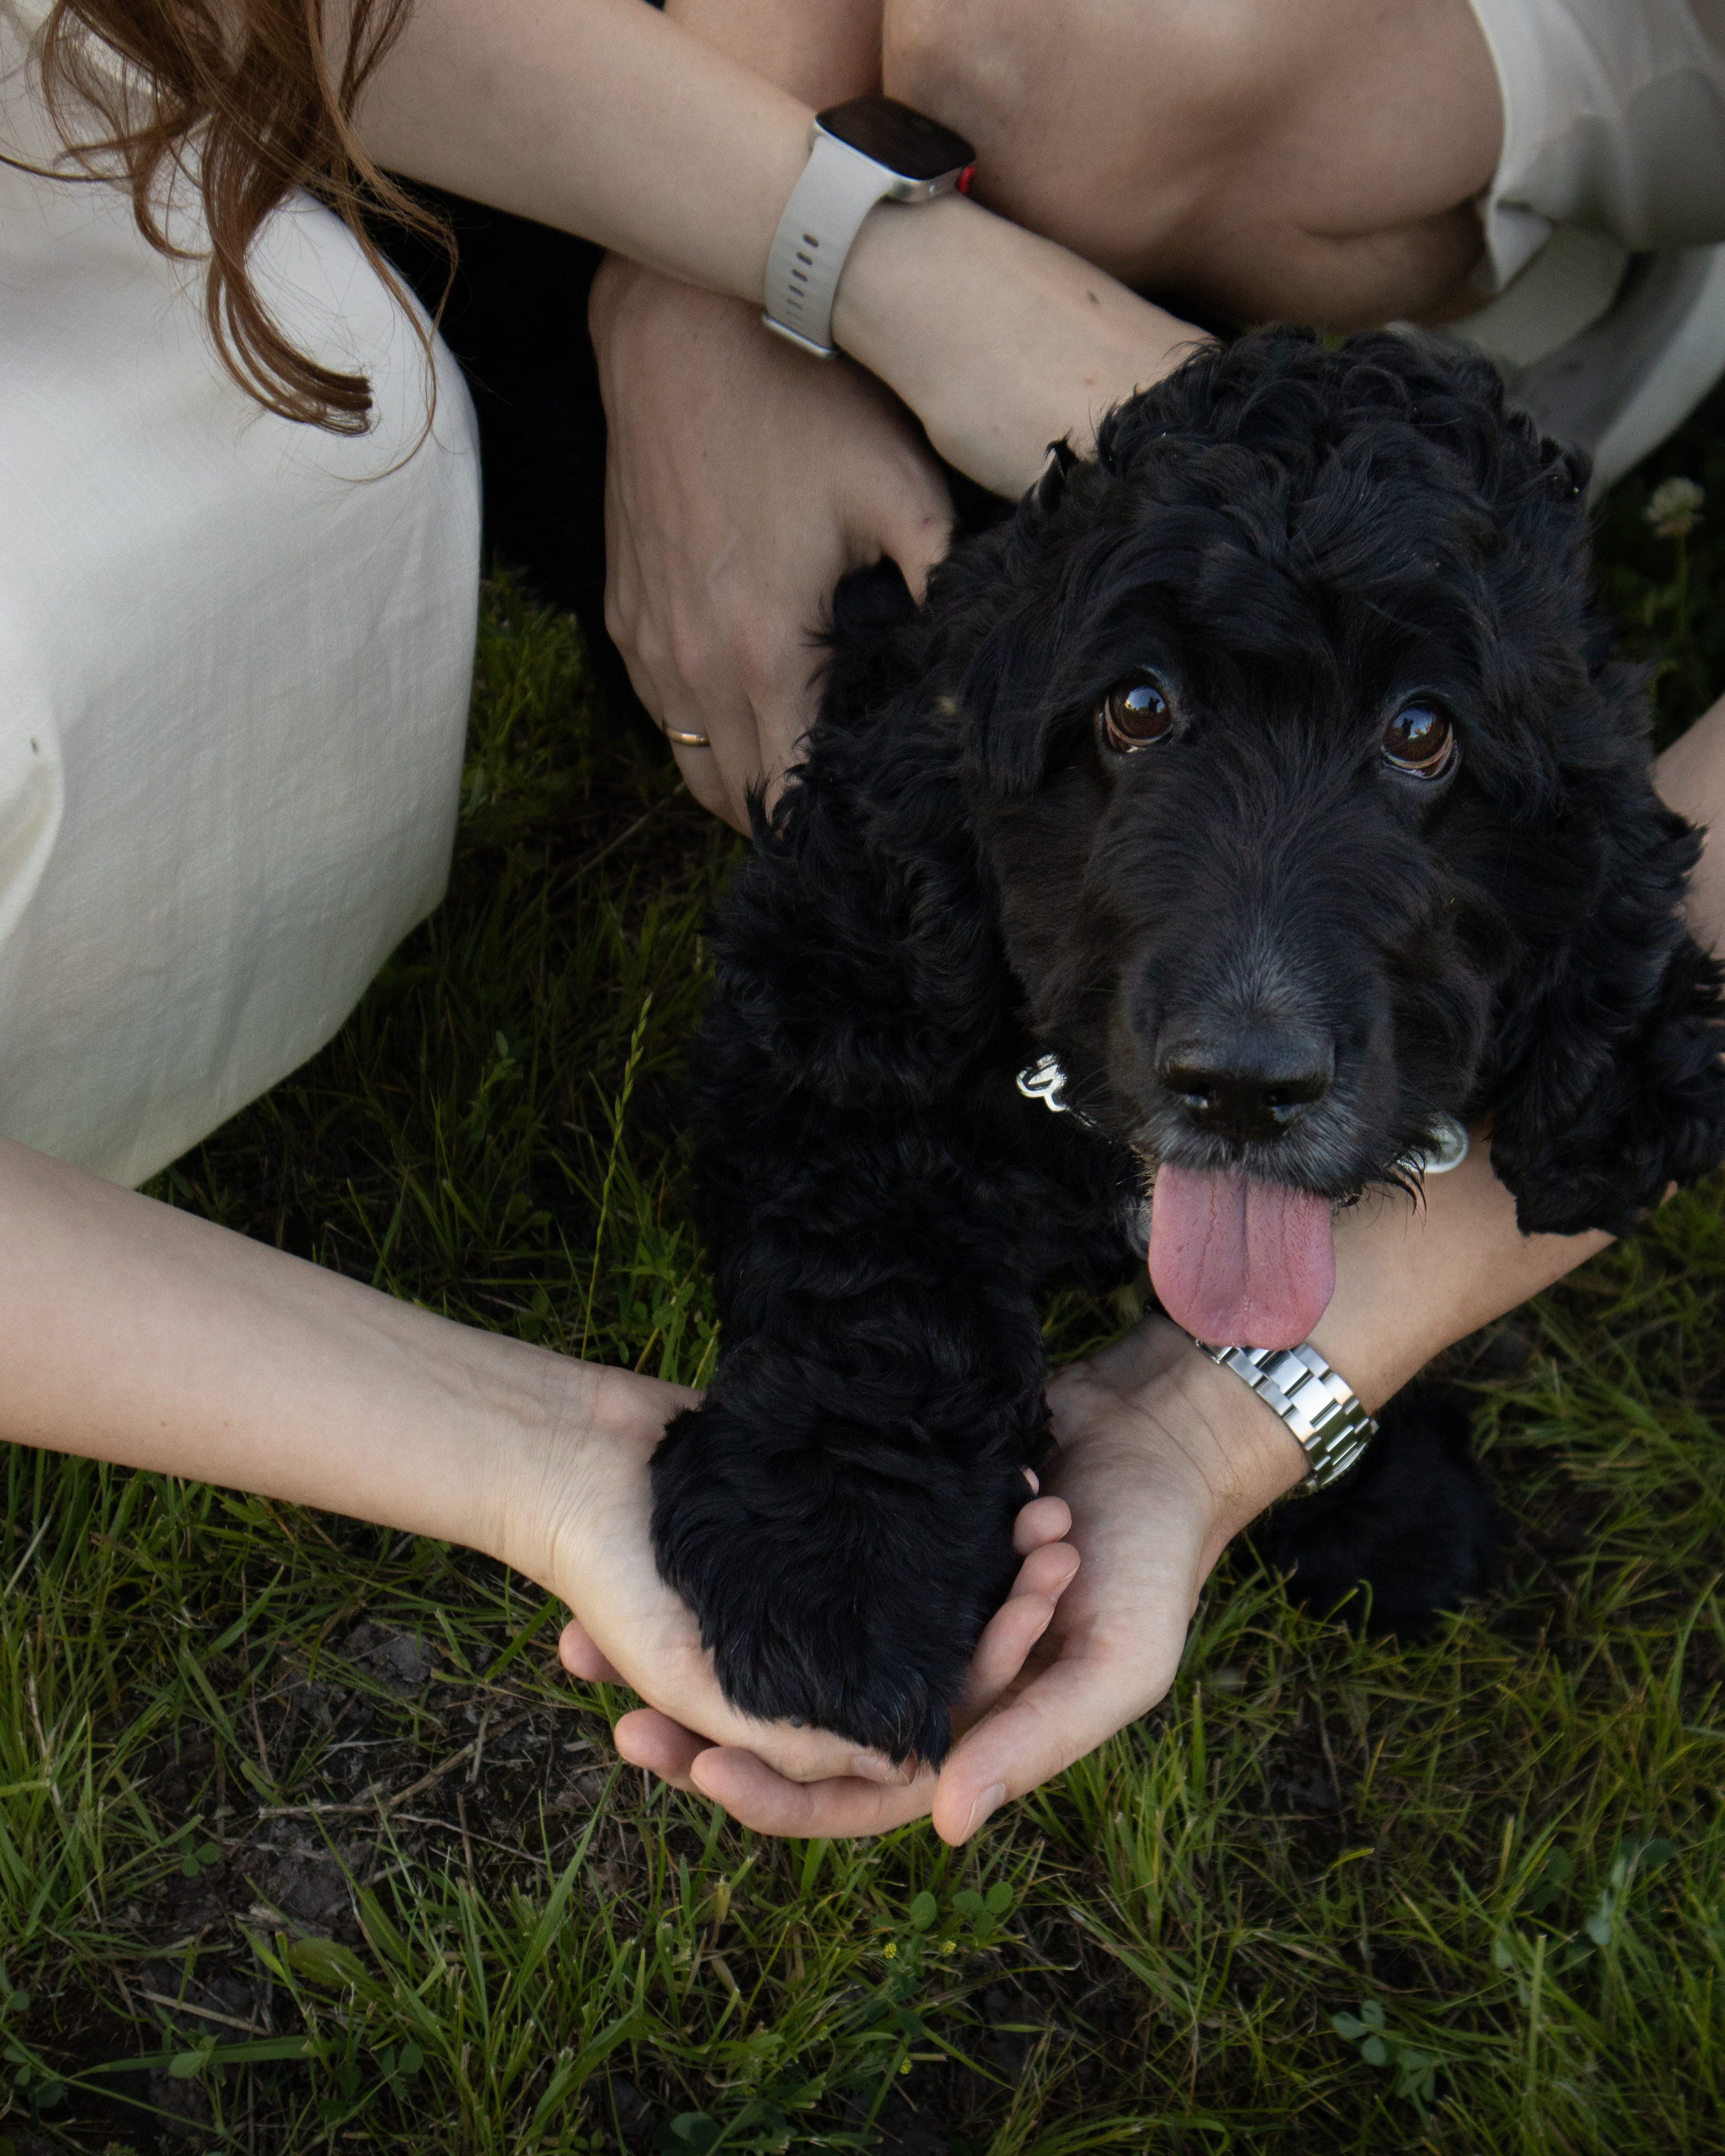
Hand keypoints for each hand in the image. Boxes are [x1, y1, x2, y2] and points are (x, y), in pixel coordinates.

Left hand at [581, 1315, 1296, 1841]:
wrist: (1153, 1436)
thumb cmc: (1151, 1563)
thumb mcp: (1115, 1665)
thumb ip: (1033, 1741)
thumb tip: (944, 1829)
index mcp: (960, 1732)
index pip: (847, 1794)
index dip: (772, 1793)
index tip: (694, 1766)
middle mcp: (907, 1677)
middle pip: (785, 1725)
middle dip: (692, 1720)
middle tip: (599, 1683)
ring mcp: (887, 1607)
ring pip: (773, 1644)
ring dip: (688, 1639)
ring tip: (588, 1621)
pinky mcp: (875, 1538)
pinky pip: (792, 1564)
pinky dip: (733, 1564)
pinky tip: (664, 1545)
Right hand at [590, 257, 954, 831]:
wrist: (677, 331)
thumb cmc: (801, 400)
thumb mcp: (900, 486)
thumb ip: (942, 584)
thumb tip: (982, 674)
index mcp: (763, 655)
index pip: (788, 799)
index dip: (830, 829)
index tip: (871, 831)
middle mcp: (693, 667)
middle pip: (738, 800)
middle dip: (791, 822)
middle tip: (848, 819)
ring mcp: (649, 643)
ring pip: (693, 766)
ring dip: (742, 784)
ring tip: (800, 782)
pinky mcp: (625, 613)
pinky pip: (662, 713)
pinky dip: (703, 733)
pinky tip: (751, 712)